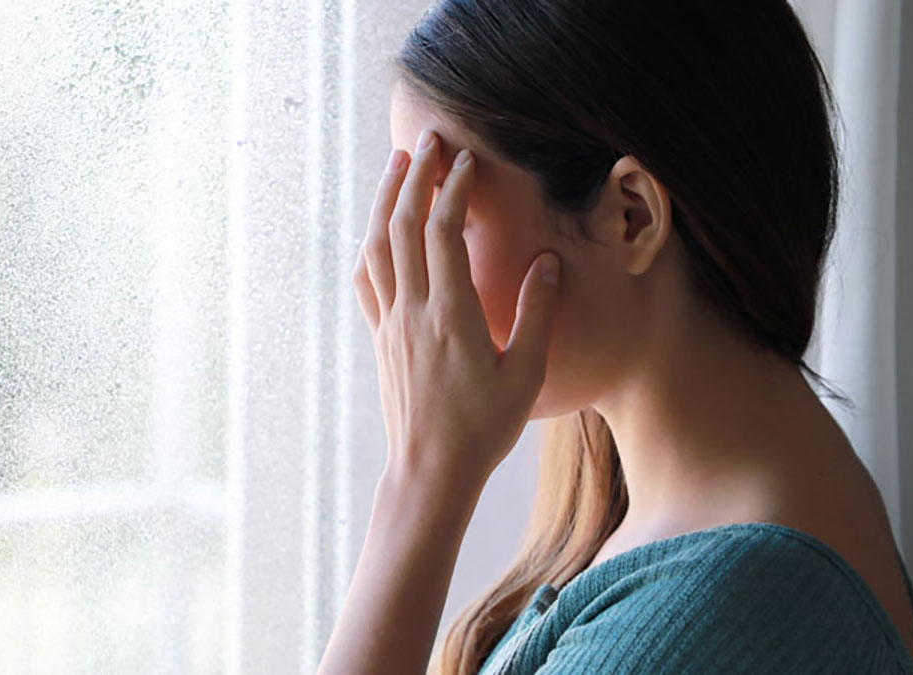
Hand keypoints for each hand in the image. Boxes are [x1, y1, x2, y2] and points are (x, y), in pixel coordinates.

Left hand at [351, 128, 561, 485]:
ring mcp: (390, 324)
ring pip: (377, 247)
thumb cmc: (484, 428)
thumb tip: (546, 261)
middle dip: (414, 177)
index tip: (466, 163)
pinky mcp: (380, 338)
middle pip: (403, 226)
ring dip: (386, 201)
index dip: (452, 191)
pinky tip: (378, 231)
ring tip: (398, 166)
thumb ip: (536, 314)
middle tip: (429, 141)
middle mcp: (413, 311)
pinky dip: (370, 245)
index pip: (443, 233)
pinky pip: (366, 280)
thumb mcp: (526, 375)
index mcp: (451, 315)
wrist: (431, 471)